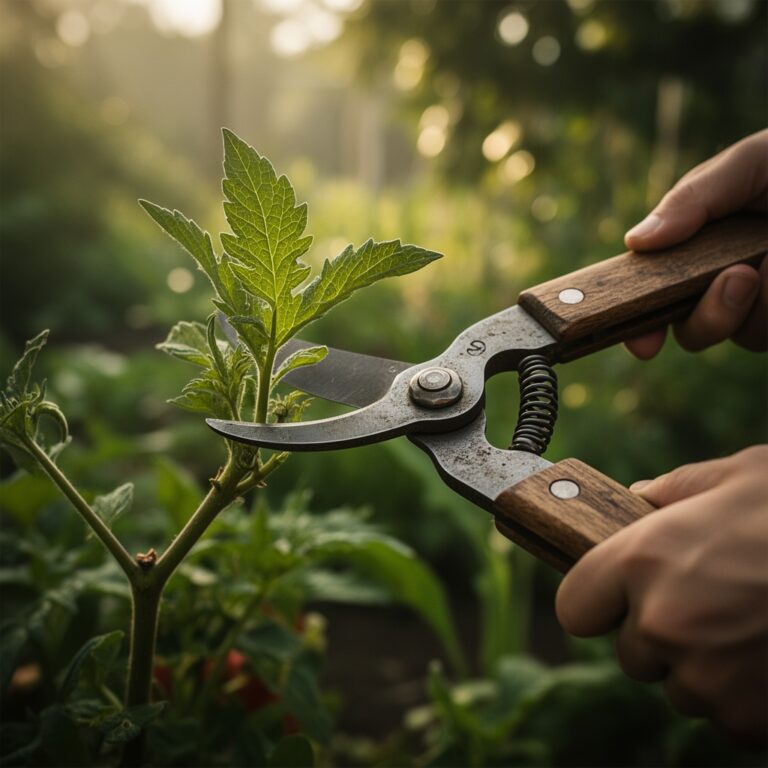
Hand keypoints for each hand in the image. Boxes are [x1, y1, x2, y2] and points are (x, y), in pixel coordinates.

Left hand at [556, 446, 767, 744]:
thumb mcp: (738, 477)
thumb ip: (675, 489)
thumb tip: (639, 497)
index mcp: (642, 559)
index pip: (574, 608)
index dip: (597, 602)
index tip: (616, 598)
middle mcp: (661, 623)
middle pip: (631, 653)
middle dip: (659, 635)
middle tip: (708, 603)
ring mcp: (706, 678)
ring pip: (681, 688)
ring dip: (704, 667)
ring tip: (751, 625)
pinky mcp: (748, 719)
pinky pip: (727, 717)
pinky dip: (746, 696)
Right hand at [624, 130, 767, 358]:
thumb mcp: (747, 164)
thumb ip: (692, 198)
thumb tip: (636, 242)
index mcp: (701, 250)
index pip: (657, 294)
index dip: (643, 324)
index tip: (644, 343)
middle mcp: (729, 281)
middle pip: (694, 331)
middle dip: (711, 316)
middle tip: (741, 277)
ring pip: (748, 335)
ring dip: (766, 305)